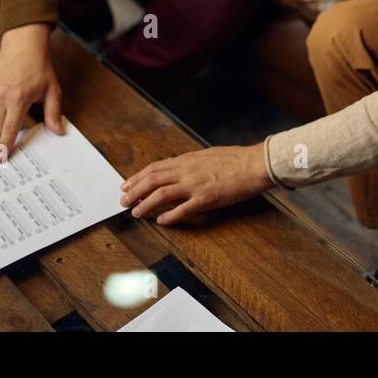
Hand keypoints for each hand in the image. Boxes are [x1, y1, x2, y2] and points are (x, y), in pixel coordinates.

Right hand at [0, 23, 65, 159]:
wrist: (23, 45)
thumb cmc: (40, 68)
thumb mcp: (52, 90)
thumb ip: (54, 113)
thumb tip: (58, 132)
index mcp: (18, 98)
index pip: (9, 128)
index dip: (5, 145)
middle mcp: (0, 95)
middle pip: (0, 125)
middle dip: (10, 123)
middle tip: (22, 108)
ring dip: (2, 113)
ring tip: (15, 94)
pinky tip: (7, 90)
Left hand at [119, 144, 272, 224]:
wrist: (254, 164)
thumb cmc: (235, 159)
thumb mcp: (208, 155)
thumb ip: (191, 163)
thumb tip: (178, 168)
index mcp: (187, 160)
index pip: (154, 168)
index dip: (137, 177)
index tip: (126, 185)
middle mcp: (187, 171)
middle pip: (152, 181)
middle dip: (134, 191)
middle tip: (123, 201)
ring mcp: (195, 185)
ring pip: (161, 195)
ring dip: (145, 205)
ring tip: (136, 213)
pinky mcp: (206, 199)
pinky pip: (182, 210)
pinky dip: (169, 217)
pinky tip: (161, 222)